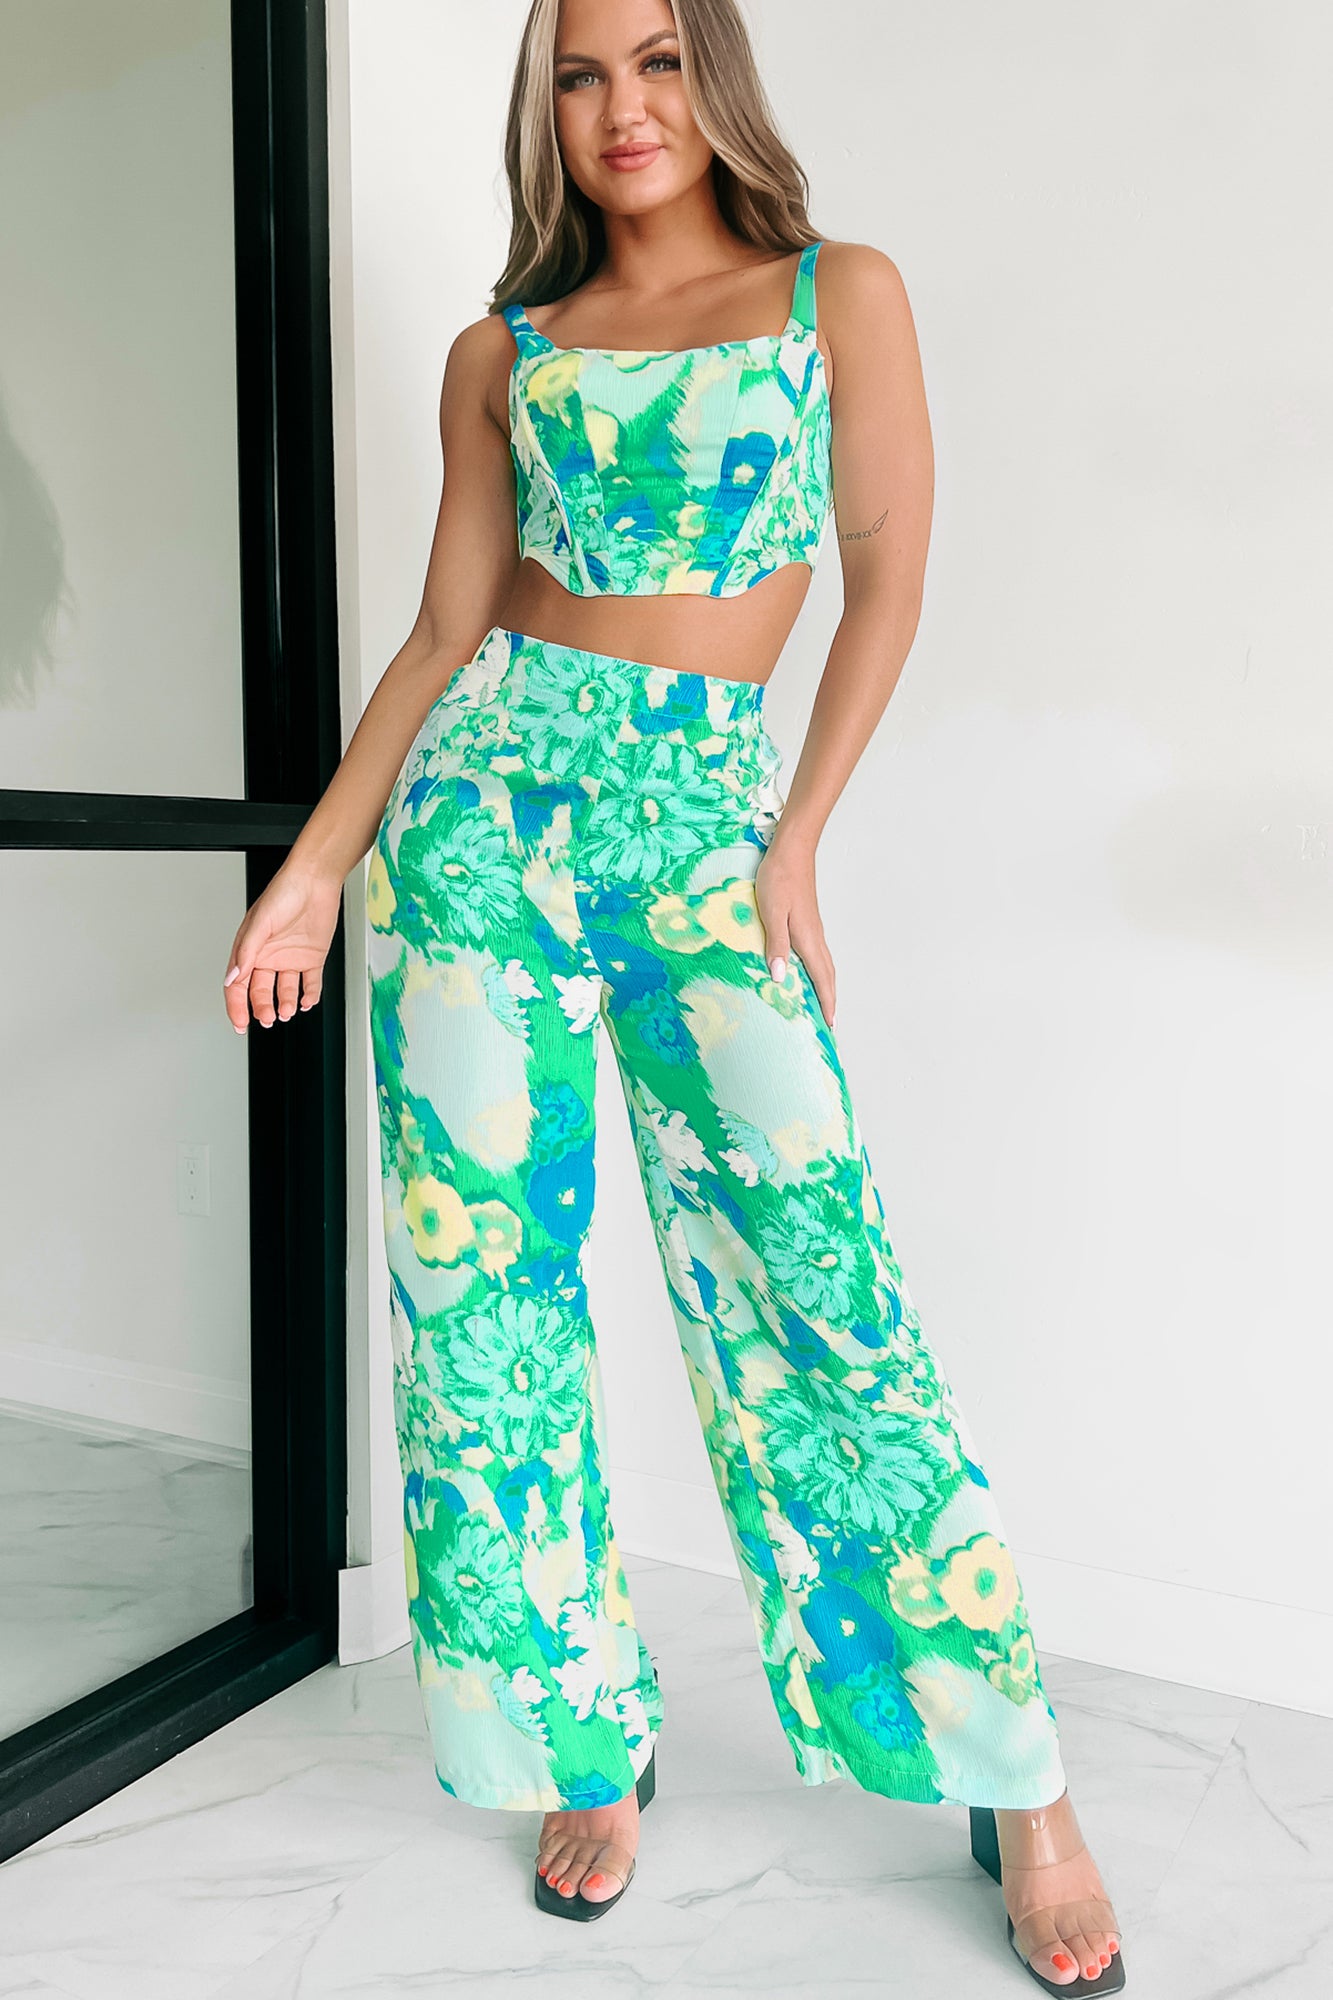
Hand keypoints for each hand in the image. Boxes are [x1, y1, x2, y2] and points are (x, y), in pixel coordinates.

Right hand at [222, 860, 344, 1032]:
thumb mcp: (260, 923)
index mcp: (250, 949)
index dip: (237, 1006)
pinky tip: (307, 1002)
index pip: (238, 985)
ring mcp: (290, 958)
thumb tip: (233, 978)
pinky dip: (309, 995)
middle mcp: (269, 956)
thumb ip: (247, 952)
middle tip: (267, 1019)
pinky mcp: (312, 958)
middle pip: (261, 992)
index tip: (240, 1024)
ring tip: (286, 1012)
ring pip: (285, 991)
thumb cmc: (284, 892)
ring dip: (285, 1004)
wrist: (315, 880)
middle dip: (262, 1008)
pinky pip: (310, 983)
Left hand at [754, 831, 835, 1029]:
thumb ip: (776, 945)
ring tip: (822, 1002)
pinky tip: (808, 970)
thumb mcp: (772, 912)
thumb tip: (781, 978)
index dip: (826, 1002)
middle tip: (829, 1022)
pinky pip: (817, 954)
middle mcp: (815, 937)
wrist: (791, 850)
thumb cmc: (778, 878)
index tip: (830, 1025)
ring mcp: (813, 928)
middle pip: (828, 974)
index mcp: (808, 939)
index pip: (822, 978)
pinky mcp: (808, 920)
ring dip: (826, 985)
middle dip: (830, 999)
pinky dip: (818, 970)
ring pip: (824, 964)